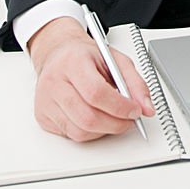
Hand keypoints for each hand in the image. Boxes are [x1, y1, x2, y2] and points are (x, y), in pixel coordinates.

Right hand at [28, 17, 154, 141]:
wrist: (58, 54)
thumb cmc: (86, 56)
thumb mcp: (115, 59)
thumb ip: (135, 82)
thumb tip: (146, 108)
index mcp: (73, 62)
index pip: (96, 93)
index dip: (119, 106)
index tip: (135, 111)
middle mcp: (55, 82)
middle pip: (87, 117)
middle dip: (115, 124)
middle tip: (129, 120)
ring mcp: (46, 101)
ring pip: (79, 131)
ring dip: (104, 130)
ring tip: (115, 119)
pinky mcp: (43, 117)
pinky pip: (71, 135)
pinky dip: (90, 132)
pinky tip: (97, 119)